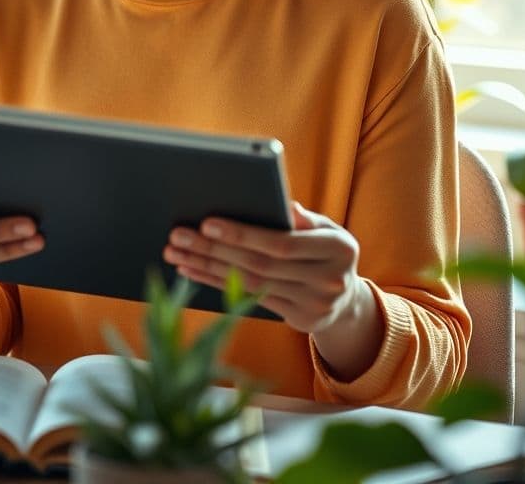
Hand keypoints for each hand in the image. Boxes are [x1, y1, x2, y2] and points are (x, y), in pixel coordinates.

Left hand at [163, 201, 362, 334]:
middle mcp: (329, 279)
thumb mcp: (326, 228)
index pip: (282, 243)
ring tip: (177, 253)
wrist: (348, 298)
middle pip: (261, 265)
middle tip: (178, 236)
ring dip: (208, 267)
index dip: (243, 234)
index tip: (206, 223)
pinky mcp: (300, 321)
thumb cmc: (326, 249)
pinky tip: (193, 271)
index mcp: (338, 248)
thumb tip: (282, 204)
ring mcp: (315, 304)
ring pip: (250, 284)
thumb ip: (303, 218)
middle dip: (214, 249)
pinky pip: (251, 300)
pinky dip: (218, 283)